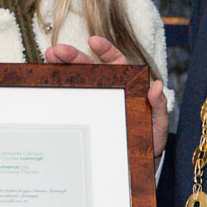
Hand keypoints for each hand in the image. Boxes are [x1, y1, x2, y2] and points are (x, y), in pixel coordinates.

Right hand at [45, 35, 167, 158]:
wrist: (137, 165)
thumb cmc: (150, 141)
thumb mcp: (158, 124)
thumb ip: (159, 106)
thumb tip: (158, 85)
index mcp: (127, 85)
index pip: (117, 62)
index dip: (106, 50)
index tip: (93, 40)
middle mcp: (109, 89)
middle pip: (90, 67)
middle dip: (73, 56)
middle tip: (56, 51)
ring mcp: (95, 101)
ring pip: (77, 80)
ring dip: (62, 68)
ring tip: (48, 58)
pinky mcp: (85, 116)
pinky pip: (71, 102)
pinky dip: (58, 92)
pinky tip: (47, 84)